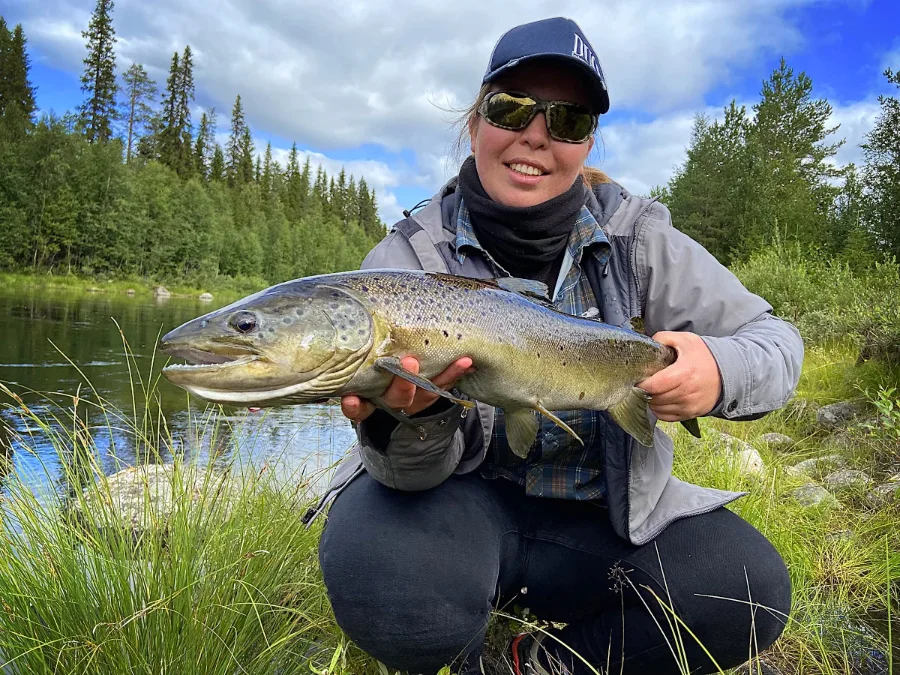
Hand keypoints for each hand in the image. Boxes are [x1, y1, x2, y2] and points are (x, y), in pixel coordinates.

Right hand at [340, 356, 474, 423]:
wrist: (395, 390)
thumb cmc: (371, 372)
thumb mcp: (363, 370)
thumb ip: (360, 357)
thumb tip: (346, 320)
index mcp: (368, 400)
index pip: (359, 408)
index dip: (355, 406)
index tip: (351, 399)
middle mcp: (391, 402)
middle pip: (397, 398)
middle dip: (404, 383)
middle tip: (409, 362)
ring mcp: (413, 400)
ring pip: (427, 393)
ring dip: (444, 376)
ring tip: (461, 361)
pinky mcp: (430, 395)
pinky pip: (444, 386)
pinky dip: (454, 374)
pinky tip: (467, 364)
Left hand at [637, 332, 721, 421]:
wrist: (731, 373)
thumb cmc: (706, 356)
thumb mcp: (686, 340)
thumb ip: (664, 337)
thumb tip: (648, 342)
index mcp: (683, 373)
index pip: (653, 385)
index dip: (641, 383)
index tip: (638, 377)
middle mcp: (686, 392)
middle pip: (654, 398)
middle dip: (644, 391)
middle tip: (644, 382)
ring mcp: (689, 406)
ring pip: (658, 409)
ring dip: (651, 400)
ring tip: (653, 389)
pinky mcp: (691, 414)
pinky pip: (666, 417)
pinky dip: (659, 410)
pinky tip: (661, 399)